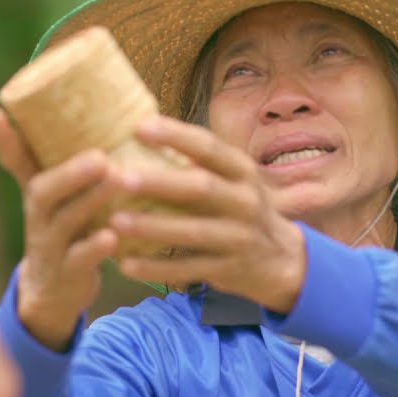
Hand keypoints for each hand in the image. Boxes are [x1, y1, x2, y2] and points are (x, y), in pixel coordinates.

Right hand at [0, 102, 121, 349]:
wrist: (56, 294)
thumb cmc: (71, 232)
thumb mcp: (66, 199)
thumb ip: (79, 166)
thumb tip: (119, 116)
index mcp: (39, 193)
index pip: (15, 161)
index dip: (3, 138)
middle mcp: (39, 217)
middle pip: (42, 191)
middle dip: (70, 172)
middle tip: (101, 156)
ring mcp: (50, 247)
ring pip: (64, 222)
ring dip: (92, 200)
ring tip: (120, 179)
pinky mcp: (68, 274)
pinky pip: (79, 260)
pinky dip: (95, 248)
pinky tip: (112, 237)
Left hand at [108, 116, 305, 313]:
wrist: (282, 259)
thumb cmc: (242, 208)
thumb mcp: (234, 180)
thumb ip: (201, 162)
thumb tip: (143, 128)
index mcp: (243, 172)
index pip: (209, 147)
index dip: (176, 136)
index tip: (140, 127)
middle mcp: (246, 201)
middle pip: (201, 188)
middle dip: (159, 182)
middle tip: (119, 178)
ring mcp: (240, 237)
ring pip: (193, 232)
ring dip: (153, 227)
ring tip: (114, 222)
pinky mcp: (229, 269)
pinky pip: (187, 269)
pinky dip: (156, 267)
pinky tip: (125, 264)